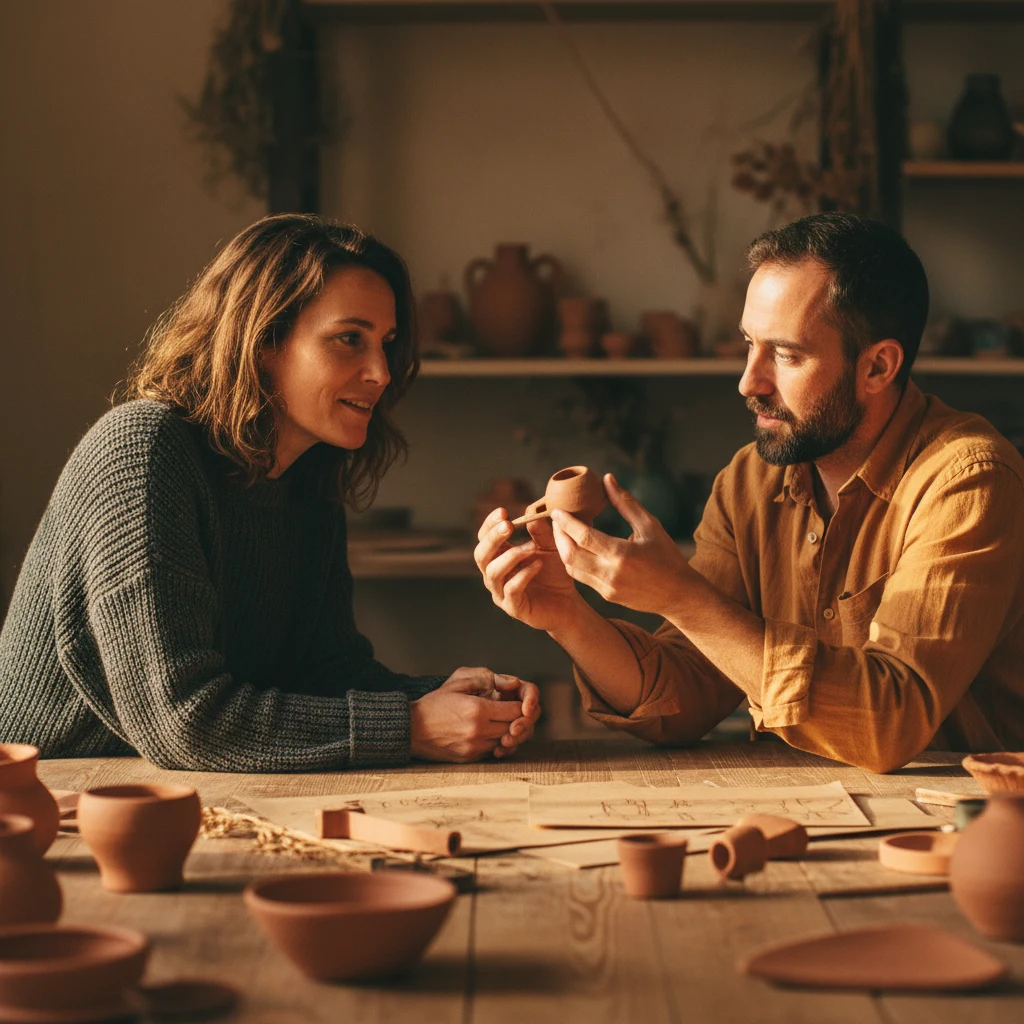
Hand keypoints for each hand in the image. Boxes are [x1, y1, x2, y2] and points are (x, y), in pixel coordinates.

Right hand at [410, 667, 541, 762]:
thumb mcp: (458, 683)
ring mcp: (474, 747)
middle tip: (511, 712)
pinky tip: (487, 733)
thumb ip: (486, 680)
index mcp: (477, 709)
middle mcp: (478, 731)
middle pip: (514, 727)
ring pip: (505, 741)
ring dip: (507, 732)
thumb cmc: (434, 704)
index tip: (515, 701)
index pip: (516, 711)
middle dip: (517, 719)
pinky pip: (492, 750)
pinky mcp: (469, 758)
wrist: (410, 729)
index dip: (521, 705)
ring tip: (498, 722)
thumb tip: (512, 683)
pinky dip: (494, 742)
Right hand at [474, 506, 587, 632]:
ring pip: (494, 572)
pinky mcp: (514, 608)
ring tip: (531, 547)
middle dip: (493, 539)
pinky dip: (524, 575)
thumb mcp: (550, 547)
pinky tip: (538, 564)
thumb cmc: (553, 573)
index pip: (483, 539)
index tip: (502, 512)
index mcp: (498, 558)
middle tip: (508, 526)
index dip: (489, 525)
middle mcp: (494, 575)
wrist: (567, 603)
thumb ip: (541, 533)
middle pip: (481, 555)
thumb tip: (532, 515)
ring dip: (511, 556)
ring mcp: (501, 593)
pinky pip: (511, 589)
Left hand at [550, 473, 695, 616]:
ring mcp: (607, 588)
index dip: (566, 522)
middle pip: (570, 554)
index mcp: (622, 554)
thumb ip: (626, 503)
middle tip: (556, 519)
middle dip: (558, 535)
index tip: (557, 510)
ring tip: (563, 531)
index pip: (584, 537)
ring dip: (563, 548)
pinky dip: (573, 561)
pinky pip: (581, 577)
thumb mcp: (650, 526)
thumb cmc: (667, 556)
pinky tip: (576, 547)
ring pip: (571, 567)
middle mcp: (611, 573)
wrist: (679, 595)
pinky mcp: (606, 596)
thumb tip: (607, 479)